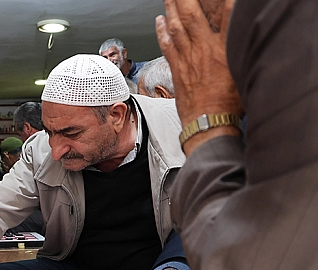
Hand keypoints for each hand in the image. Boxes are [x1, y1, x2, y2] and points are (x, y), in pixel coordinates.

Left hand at [156, 0, 241, 153]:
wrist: (208, 124)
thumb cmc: (229, 104)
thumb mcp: (244, 72)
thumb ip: (240, 53)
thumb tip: (243, 41)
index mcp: (225, 50)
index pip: (226, 15)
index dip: (223, 1)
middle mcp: (204, 50)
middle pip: (192, 16)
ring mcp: (187, 58)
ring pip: (176, 27)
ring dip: (172, 9)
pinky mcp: (176, 68)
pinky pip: (166, 44)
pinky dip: (161, 30)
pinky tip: (159, 21)